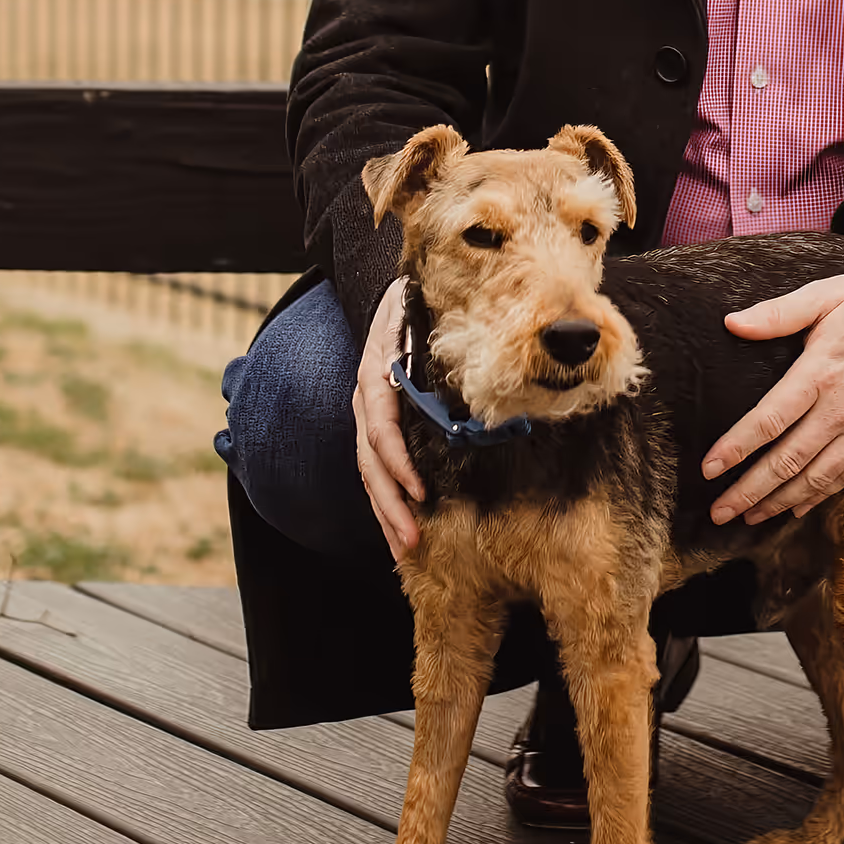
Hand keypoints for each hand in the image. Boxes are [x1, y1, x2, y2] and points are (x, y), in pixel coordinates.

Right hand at [353, 279, 424, 555]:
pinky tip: (401, 531)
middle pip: (372, 463)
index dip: (397, 461)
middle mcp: (367, 400)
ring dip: (387, 514)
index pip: (381, 428)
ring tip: (405, 549)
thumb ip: (434, 332)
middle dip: (390, 506)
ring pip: (371, 474)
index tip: (419, 490)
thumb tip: (476, 354)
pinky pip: (379, 470)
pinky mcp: (380, 427)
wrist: (396, 295)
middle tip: (411, 541)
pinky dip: (389, 502)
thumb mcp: (419, 309)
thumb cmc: (416, 303)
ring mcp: (370, 416)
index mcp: (376, 375)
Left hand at [703, 268, 843, 525]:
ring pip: (816, 477)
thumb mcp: (828, 294)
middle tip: (719, 512)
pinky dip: (819, 497)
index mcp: (822, 371)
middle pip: (788, 460)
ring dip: (779, 502)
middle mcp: (842, 408)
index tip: (708, 469)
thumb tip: (732, 323)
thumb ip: (778, 313)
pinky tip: (797, 507)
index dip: (736, 448)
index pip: (770, 419)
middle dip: (749, 490)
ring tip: (748, 517)